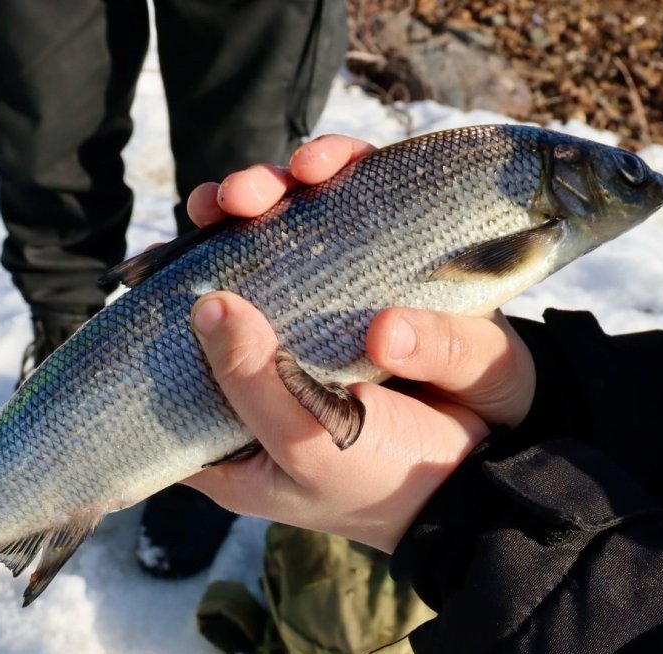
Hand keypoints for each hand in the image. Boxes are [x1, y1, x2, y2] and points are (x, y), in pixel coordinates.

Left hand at [180, 136, 537, 551]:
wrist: (499, 466)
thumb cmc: (391, 477)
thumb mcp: (312, 447)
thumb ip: (255, 384)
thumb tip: (210, 305)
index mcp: (236, 415)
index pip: (175, 354)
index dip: (164, 302)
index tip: (162, 259)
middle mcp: (276, 355)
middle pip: (231, 274)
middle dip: (223, 224)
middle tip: (229, 201)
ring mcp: (331, 313)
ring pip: (288, 234)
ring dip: (274, 191)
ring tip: (275, 181)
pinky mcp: (386, 280)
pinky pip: (356, 217)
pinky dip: (340, 179)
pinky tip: (326, 167)